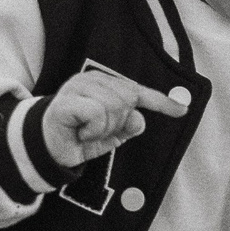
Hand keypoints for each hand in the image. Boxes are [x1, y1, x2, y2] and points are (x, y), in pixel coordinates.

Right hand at [42, 68, 187, 170]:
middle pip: (128, 99)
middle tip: (96, 132)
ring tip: (87, 132)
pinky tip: (81, 132)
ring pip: (114, 107)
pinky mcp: (67, 101)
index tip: (182, 111)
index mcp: (104, 83)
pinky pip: (97, 114)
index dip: (161, 102)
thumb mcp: (111, 134)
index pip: (137, 90)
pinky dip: (93, 130)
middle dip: (118, 123)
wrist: (47, 150)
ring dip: (104, 129)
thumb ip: (128, 125)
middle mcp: (92, 80)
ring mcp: (77, 87)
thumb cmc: (79, 137)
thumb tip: (140, 120)